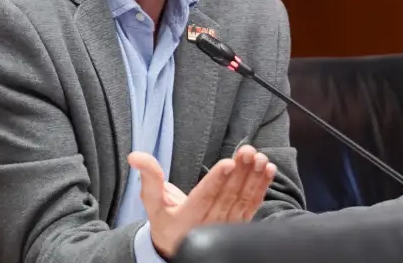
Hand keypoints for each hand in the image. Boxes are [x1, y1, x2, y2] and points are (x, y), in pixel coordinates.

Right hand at [128, 144, 276, 258]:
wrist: (179, 250)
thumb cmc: (166, 223)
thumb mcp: (153, 204)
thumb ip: (149, 179)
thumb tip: (135, 156)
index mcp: (187, 217)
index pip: (204, 197)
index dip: (217, 180)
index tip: (228, 162)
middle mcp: (210, 224)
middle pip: (227, 194)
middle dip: (239, 171)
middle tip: (247, 151)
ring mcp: (228, 225)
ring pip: (242, 199)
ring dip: (253, 177)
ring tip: (259, 158)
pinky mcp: (240, 224)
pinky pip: (252, 205)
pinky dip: (261, 187)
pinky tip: (267, 171)